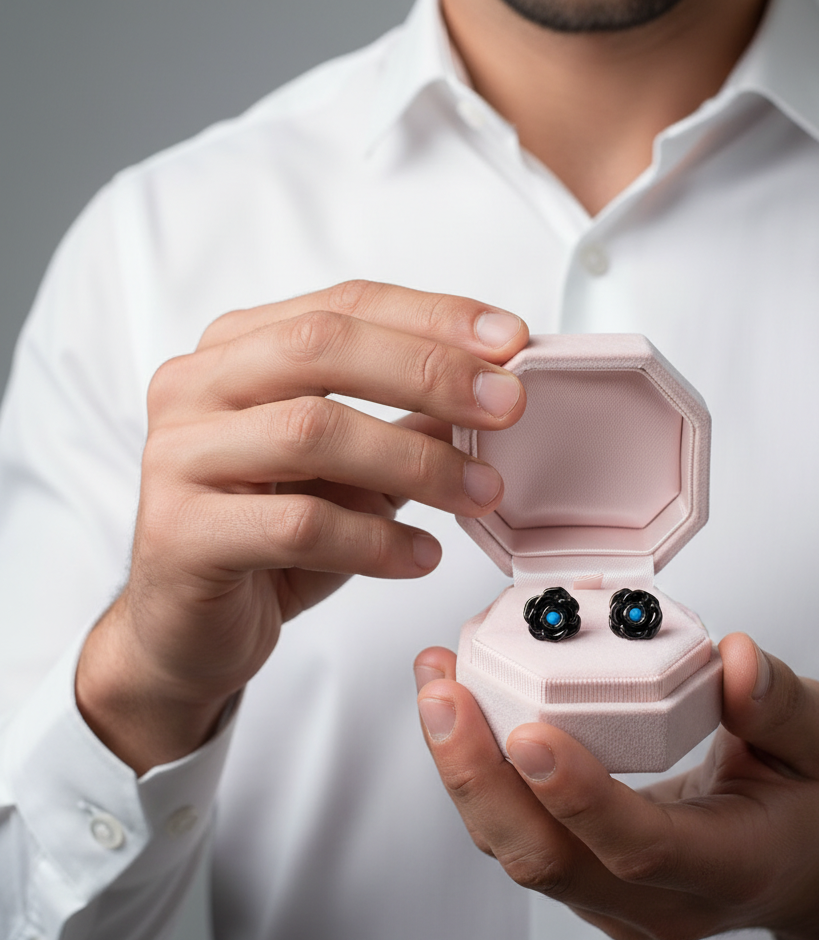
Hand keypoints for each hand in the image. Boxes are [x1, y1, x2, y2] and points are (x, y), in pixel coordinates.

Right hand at [77, 280, 528, 772]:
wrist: (190, 628)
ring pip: (312, 431)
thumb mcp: (351, 470)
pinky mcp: (180, 531)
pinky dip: (376, 539)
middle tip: (508, 406)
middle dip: (429, 371)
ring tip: (481, 494)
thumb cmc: (273, 536)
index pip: (344, 304)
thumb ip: (405, 422)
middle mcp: (197, 387)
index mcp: (238, 350)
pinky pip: (297, 525)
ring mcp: (179, 456)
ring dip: (416, 462)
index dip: (433, 316)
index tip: (511, 340)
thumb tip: (493, 392)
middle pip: (320, 345)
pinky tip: (421, 556)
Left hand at [415, 633, 818, 939]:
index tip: (528, 732)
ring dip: (464, 770)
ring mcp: (612, 898)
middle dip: (480, 778)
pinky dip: (479, 773)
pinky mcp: (585, 876)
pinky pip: (517, 831)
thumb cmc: (808, 801)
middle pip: (546, 860)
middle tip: (444, 694)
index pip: (638, 847)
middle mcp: (657, 899)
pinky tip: (461, 706)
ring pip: (516, 849)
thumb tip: (732, 659)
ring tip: (436, 686)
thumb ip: (783, 703)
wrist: (803, 863)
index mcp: (725, 866)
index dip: (579, 796)